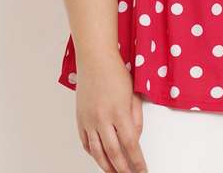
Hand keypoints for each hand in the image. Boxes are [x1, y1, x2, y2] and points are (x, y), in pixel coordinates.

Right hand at [75, 51, 147, 171]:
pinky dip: (93, 154)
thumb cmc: (115, 73)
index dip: (137, 161)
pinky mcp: (80, 119)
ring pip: (97, 152)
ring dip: (107, 166)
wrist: (95, 60)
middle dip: (123, 168)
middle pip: (114, 153)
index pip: (130, 144)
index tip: (142, 170)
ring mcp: (89, 120)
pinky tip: (100, 158)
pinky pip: (86, 143)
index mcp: (119, 112)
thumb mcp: (133, 94)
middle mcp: (102, 119)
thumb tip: (135, 138)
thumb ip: (136, 118)